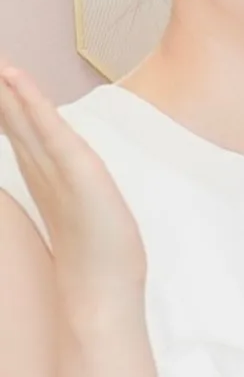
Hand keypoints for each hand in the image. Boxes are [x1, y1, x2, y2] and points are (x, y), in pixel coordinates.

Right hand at [0, 62, 144, 308]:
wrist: (102, 295)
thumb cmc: (97, 260)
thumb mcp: (83, 216)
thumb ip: (69, 193)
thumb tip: (68, 178)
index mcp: (44, 177)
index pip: (20, 130)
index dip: (5, 104)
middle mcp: (43, 170)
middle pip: (14, 120)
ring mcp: (56, 171)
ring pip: (24, 119)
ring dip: (7, 89)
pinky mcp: (76, 173)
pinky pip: (50, 131)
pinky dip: (33, 104)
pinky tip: (16, 81)